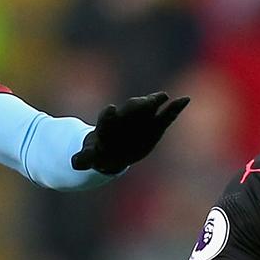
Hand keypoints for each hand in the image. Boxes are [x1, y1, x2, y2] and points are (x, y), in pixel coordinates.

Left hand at [70, 91, 189, 174]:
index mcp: (108, 127)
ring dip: (154, 102)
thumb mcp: (90, 157)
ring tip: (163, 96)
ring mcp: (140, 119)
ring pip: (147, 109)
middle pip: (129, 110)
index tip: (112, 109)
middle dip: (135, 106)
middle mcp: (124, 118)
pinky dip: (174, 109)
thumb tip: (74, 163)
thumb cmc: (100, 152)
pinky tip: (185, 99)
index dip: (109, 116)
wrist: (114, 148)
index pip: (107, 119)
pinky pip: (165, 116)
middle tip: (142, 101)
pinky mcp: (154, 125)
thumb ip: (84, 159)